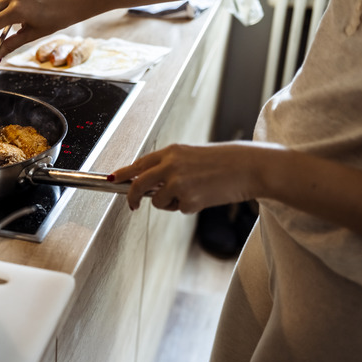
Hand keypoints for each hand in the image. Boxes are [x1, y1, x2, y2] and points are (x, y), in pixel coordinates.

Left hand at [111, 142, 268, 212]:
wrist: (250, 167)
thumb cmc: (225, 162)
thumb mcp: (192, 156)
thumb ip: (170, 166)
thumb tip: (149, 183)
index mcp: (172, 152)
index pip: (139, 163)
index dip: (124, 173)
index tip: (112, 179)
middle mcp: (171, 165)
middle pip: (138, 184)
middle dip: (131, 196)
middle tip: (132, 205)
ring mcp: (178, 183)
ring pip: (158, 201)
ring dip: (170, 203)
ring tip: (193, 192)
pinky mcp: (189, 199)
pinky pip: (179, 209)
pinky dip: (189, 207)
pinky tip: (205, 196)